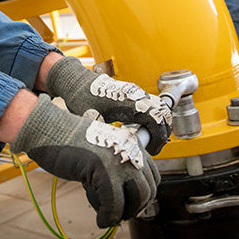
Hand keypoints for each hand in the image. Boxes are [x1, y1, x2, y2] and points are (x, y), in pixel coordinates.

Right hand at [11, 94, 159, 227]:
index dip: (143, 196)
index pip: (153, 177)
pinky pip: (115, 205)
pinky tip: (100, 220)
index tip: (128, 205)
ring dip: (123, 214)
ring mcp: (119, 160)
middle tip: (117, 214)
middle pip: (148, 190)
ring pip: (137, 199)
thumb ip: (116, 166)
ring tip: (108, 217)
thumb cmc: (68, 141)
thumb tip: (126, 199)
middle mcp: (130, 150)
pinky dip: (108, 218)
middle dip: (134, 208)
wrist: (48, 129)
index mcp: (131, 143)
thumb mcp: (101, 150)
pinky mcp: (104, 170)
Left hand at [45, 57, 171, 154]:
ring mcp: (134, 92)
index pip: (157, 118)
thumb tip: (112, 156)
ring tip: (150, 140)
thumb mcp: (92, 122)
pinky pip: (151, 104)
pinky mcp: (132, 92)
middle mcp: (135, 94)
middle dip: (163, 131)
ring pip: (159, 107)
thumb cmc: (82, 99)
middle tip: (154, 147)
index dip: (159, 137)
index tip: (152, 150)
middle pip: (163, 112)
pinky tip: (142, 130)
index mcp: (129, 102)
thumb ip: (105, 137)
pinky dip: (153, 117)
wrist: (75, 82)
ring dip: (159, 124)